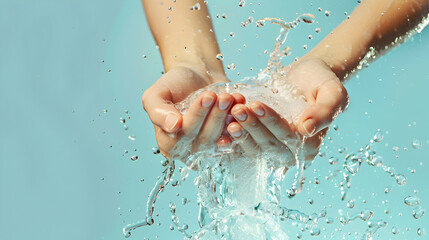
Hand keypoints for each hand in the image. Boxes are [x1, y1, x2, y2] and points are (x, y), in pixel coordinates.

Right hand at [142, 66, 244, 158]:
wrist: (196, 75)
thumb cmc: (174, 85)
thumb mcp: (157, 94)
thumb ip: (158, 112)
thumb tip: (173, 127)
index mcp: (168, 143)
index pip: (182, 137)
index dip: (196, 117)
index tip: (205, 97)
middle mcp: (189, 149)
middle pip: (204, 139)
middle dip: (214, 116)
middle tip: (221, 96)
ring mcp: (209, 146)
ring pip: (221, 138)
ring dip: (226, 117)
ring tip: (229, 97)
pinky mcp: (227, 140)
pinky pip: (236, 137)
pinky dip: (240, 120)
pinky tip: (239, 102)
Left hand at [227, 58, 347, 160]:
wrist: (305, 75)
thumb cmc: (321, 82)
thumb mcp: (332, 93)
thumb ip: (324, 111)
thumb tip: (308, 129)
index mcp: (310, 146)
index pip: (289, 138)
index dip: (272, 122)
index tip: (257, 105)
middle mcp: (290, 153)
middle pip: (269, 144)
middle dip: (252, 126)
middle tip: (237, 108)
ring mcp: (273, 149)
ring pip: (254, 146)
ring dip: (240, 131)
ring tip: (230, 114)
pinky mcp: (258, 142)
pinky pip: (243, 144)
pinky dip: (233, 137)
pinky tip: (223, 124)